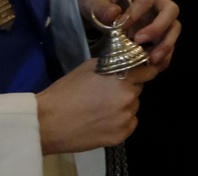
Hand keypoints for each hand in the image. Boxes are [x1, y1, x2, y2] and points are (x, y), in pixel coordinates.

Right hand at [35, 58, 157, 153]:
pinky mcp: (121, 135)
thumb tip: (126, 62)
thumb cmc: (66, 91)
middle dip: (128, 88)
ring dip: (124, 105)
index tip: (139, 72)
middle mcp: (128, 97)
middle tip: (108, 92)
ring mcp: (126, 118)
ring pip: (133, 107)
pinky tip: (103, 121)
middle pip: (138, 89)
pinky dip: (121, 121)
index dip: (143, 71)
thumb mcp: (90, 68)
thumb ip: (113, 64)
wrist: (49, 121)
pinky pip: (129, 123)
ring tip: (102, 108)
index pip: (148, 71)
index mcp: (122, 77)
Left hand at [79, 0, 181, 67]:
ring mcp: (156, 16)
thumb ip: (101, 7)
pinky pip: (165, 41)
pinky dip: (162, 53)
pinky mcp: (155, 31)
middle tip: (139, 41)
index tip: (120, 27)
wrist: (96, 6)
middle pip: (170, 10)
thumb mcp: (91, 0)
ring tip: (151, 60)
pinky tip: (150, 63)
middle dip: (159, 28)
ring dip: (166, 44)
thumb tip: (115, 14)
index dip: (136, 13)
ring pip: (173, 27)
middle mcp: (152, 0)